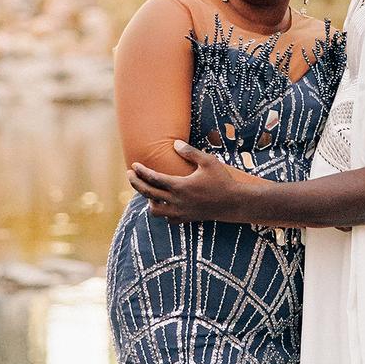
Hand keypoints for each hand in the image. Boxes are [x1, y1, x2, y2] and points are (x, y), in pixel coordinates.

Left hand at [128, 142, 252, 222]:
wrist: (234, 203)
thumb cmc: (222, 180)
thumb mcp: (208, 161)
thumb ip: (190, 152)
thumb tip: (174, 144)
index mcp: (180, 186)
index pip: (153, 178)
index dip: (141, 171)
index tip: (134, 165)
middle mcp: (177, 201)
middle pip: (148, 194)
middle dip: (136, 183)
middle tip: (130, 175)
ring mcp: (181, 212)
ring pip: (155, 211)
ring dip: (149, 201)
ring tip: (149, 191)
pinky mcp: (187, 219)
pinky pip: (168, 219)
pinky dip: (163, 212)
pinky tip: (165, 204)